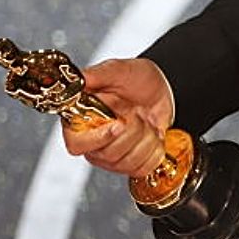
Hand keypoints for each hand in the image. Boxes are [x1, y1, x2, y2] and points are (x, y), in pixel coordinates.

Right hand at [60, 57, 175, 178]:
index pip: (77, 145)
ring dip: (147, 137)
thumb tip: (77, 79)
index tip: (118, 124)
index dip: (99, 138)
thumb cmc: (135, 80)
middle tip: (136, 110)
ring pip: (128, 162)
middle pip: (109, 154)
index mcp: (81, 120)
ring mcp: (111, 156)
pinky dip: (156, 149)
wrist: (161, 90)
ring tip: (144, 120)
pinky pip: (145, 168)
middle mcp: (93, 142)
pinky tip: (152, 134)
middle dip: (133, 130)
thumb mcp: (118, 70)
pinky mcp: (131, 164)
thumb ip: (96, 74)